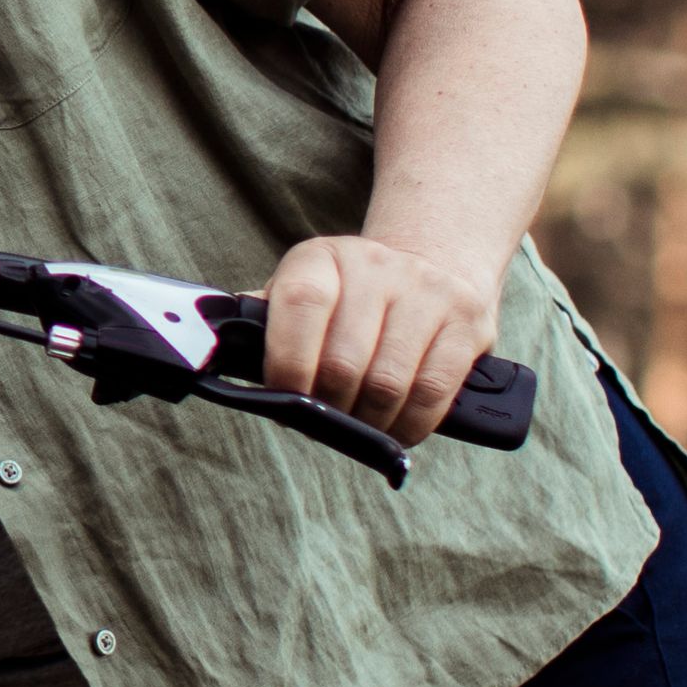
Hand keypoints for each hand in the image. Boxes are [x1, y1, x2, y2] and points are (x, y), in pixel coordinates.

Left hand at [257, 233, 503, 444]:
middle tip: (326, 422)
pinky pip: (433, 392)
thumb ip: (266, 322)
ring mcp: (426, 291)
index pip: (298, 306)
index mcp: (320, 258)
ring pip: (387, 384)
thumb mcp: (304, 290)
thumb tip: (220, 353)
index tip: (285, 399)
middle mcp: (374, 266)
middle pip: (343, 363)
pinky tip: (397, 428)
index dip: (287, 365)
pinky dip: (410, 425)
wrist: (433, 263)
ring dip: (369, 423)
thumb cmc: (350, 297)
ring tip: (360, 428)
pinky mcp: (467, 322)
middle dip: (329, 408)